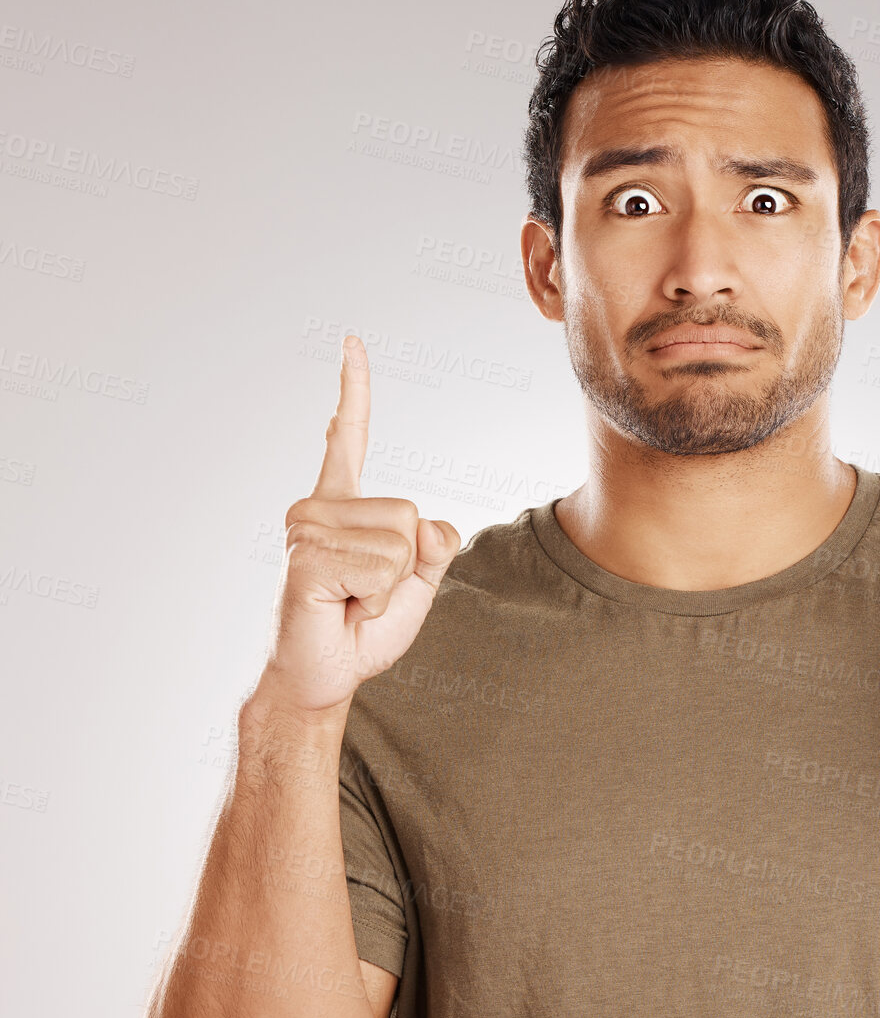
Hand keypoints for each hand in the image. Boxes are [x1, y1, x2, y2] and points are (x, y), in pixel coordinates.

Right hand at [258, 335, 460, 713]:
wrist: (324, 676)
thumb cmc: (363, 629)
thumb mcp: (418, 583)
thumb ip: (434, 547)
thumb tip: (430, 525)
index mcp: (341, 504)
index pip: (347, 438)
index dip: (353, 390)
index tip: (353, 342)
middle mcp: (317, 507)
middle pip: (412, 515)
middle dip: (408, 568)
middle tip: (364, 595)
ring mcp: (306, 528)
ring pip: (402, 543)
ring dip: (391, 588)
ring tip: (351, 602)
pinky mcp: (307, 557)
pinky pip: (384, 567)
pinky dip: (378, 600)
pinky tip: (341, 608)